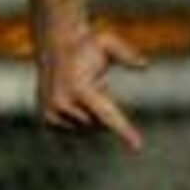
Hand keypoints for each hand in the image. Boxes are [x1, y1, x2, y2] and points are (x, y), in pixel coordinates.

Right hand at [36, 25, 147, 153]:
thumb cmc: (86, 45)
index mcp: (79, 88)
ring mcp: (51, 113)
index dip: (123, 131)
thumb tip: (144, 64)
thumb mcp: (108, 42)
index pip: (107, 115)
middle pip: (99, 124)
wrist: (54, 46)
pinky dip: (80, 117)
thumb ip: (126, 53)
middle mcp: (62, 103)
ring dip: (90, 112)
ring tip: (81, 89)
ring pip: (86, 129)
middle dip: (102, 107)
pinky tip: (73, 99)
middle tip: (94, 83)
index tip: (137, 147)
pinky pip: (74, 130)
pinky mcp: (45, 119)